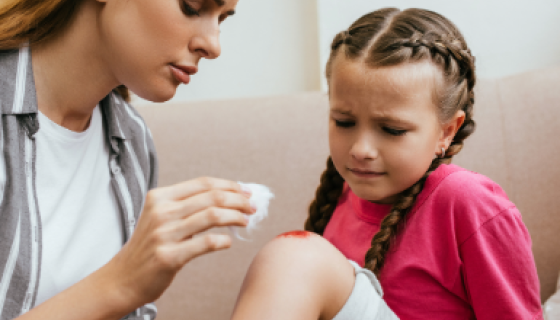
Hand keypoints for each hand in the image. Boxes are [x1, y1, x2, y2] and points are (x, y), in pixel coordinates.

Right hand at [100, 177, 253, 309]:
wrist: (123, 278)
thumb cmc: (149, 247)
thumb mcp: (160, 217)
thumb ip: (187, 206)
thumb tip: (227, 197)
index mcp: (160, 197)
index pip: (203, 183)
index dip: (229, 185)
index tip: (246, 191)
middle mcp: (161, 212)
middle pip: (211, 197)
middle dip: (238, 199)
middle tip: (252, 206)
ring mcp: (164, 234)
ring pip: (211, 216)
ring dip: (235, 217)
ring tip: (245, 221)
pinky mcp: (168, 256)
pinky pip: (205, 243)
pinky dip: (222, 240)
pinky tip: (228, 242)